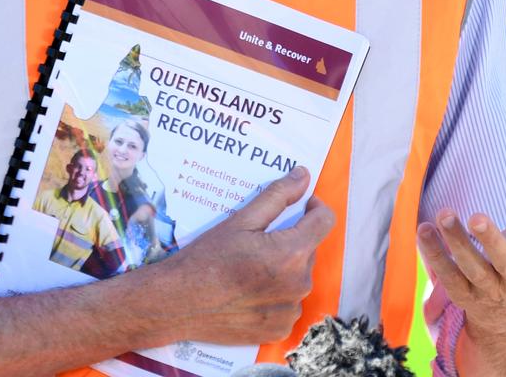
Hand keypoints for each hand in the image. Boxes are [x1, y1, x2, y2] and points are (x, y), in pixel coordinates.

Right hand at [159, 167, 333, 344]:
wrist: (180, 302)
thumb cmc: (208, 256)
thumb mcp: (241, 220)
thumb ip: (278, 196)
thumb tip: (303, 175)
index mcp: (291, 253)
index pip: (325, 221)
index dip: (313, 207)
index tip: (299, 205)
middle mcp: (298, 284)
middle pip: (309, 249)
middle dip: (291, 239)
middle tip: (257, 239)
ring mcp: (291, 311)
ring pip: (299, 276)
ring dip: (284, 267)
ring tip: (250, 266)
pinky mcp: (280, 329)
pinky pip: (289, 303)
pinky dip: (276, 294)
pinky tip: (250, 290)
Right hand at [418, 206, 505, 374]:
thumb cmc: (482, 292)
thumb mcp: (461, 289)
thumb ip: (444, 263)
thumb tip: (420, 229)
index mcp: (468, 294)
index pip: (449, 275)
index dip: (435, 253)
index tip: (423, 227)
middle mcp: (492, 290)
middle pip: (474, 268)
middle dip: (459, 241)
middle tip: (444, 213)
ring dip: (492, 239)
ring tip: (477, 218)